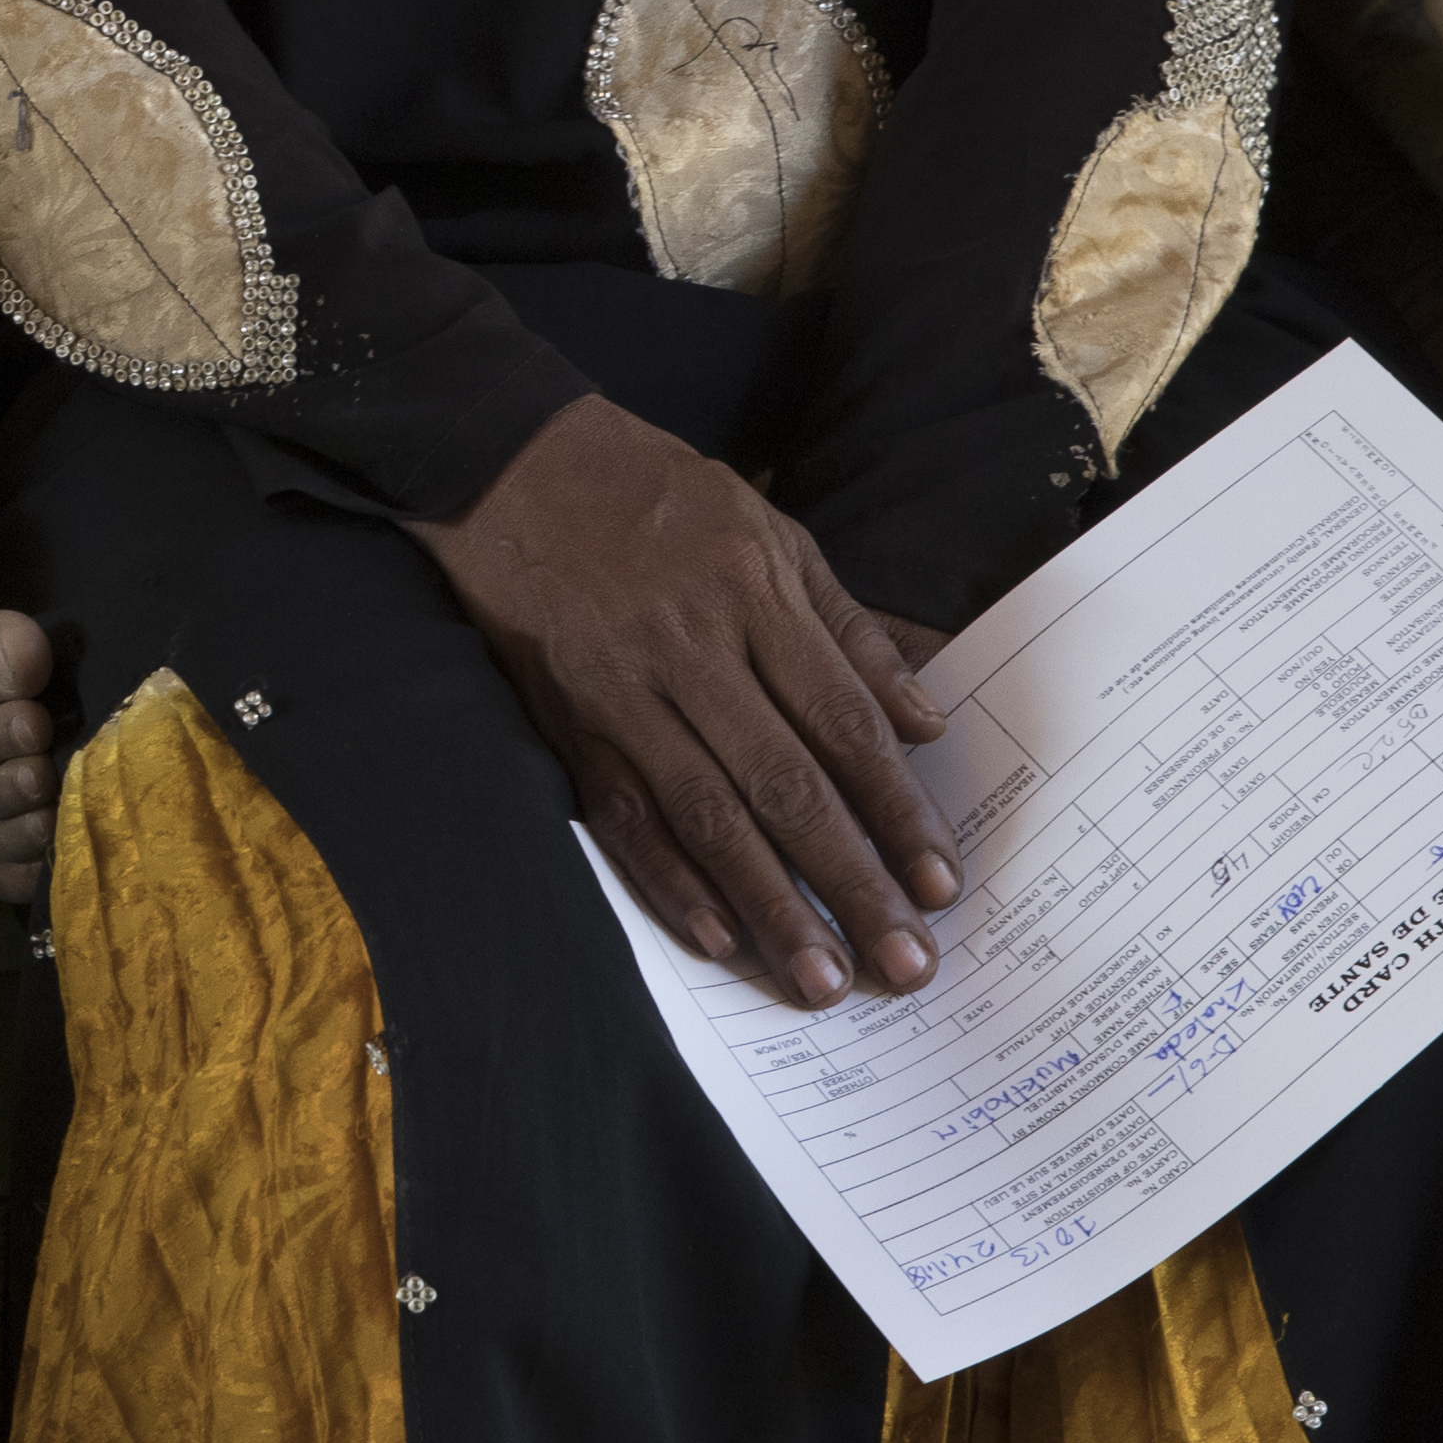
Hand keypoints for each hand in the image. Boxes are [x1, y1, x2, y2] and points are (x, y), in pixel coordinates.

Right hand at [395, 394, 955, 1007]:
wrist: (502, 462)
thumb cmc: (652, 493)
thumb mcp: (767, 526)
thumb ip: (847, 627)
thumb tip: (923, 721)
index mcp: (752, 592)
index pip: (842, 721)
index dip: (896, 809)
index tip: (940, 884)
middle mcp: (690, 647)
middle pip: (785, 783)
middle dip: (850, 882)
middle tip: (905, 965)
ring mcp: (620, 690)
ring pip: (706, 814)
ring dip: (769, 905)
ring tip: (822, 981)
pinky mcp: (565, 719)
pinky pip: (622, 815)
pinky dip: (668, 881)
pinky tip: (717, 937)